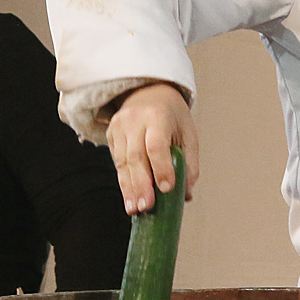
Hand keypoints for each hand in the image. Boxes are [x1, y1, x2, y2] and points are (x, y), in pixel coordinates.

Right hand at [106, 82, 198, 213]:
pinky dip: (124, 181)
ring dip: (129, 188)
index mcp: (158, 116)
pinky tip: (129, 198)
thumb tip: (186, 195)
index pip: (156, 145)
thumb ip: (189, 163)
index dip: (161, 168)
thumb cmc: (173, 116)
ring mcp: (119, 126)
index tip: (167, 188)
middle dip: (141, 185)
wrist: (148, 91)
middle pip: (136, 157)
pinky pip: (117, 161)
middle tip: (147, 207)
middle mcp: (135, 120)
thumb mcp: (188, 133)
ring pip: (122, 162)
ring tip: (135, 209)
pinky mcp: (110, 134)